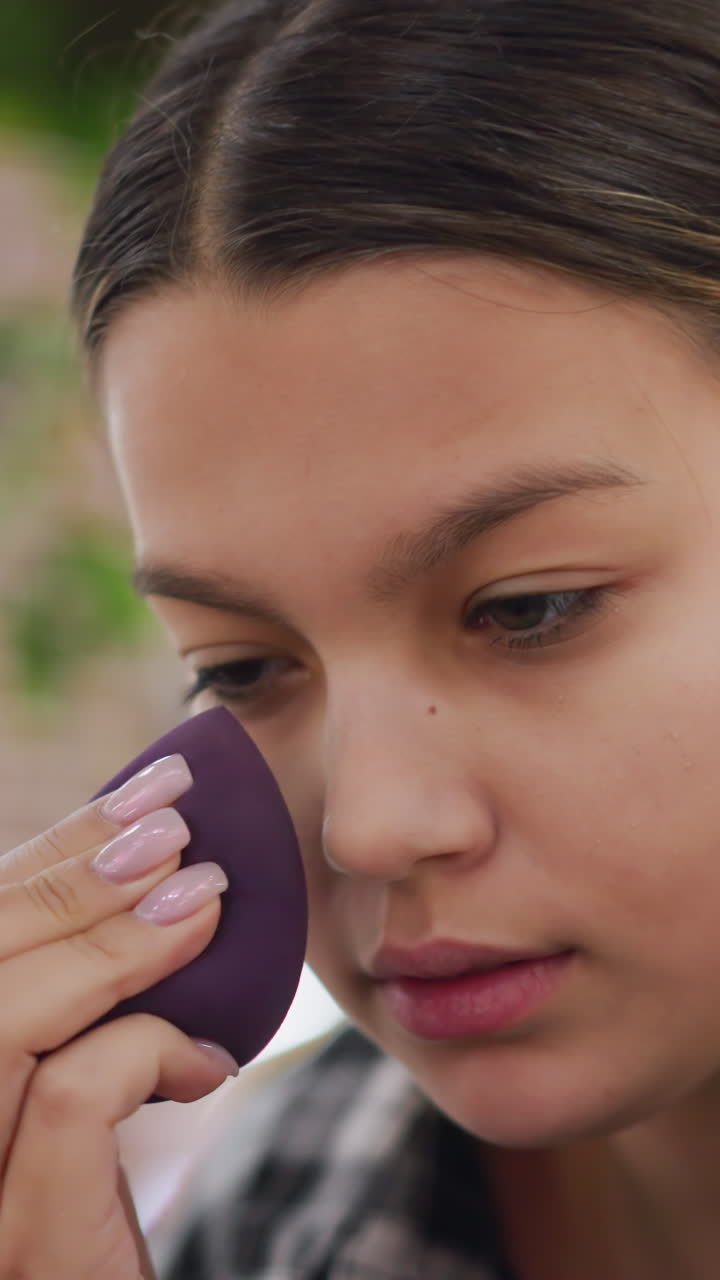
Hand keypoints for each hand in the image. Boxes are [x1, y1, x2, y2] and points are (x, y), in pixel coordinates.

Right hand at [0, 753, 236, 1278]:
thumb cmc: (91, 1186)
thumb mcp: (61, 1070)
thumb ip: (67, 985)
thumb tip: (141, 854)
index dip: (51, 850)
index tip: (143, 795)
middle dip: (77, 875)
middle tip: (176, 830)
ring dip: (109, 941)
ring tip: (202, 898)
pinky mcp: (21, 1244)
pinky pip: (66, 1102)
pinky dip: (141, 1048)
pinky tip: (204, 1062)